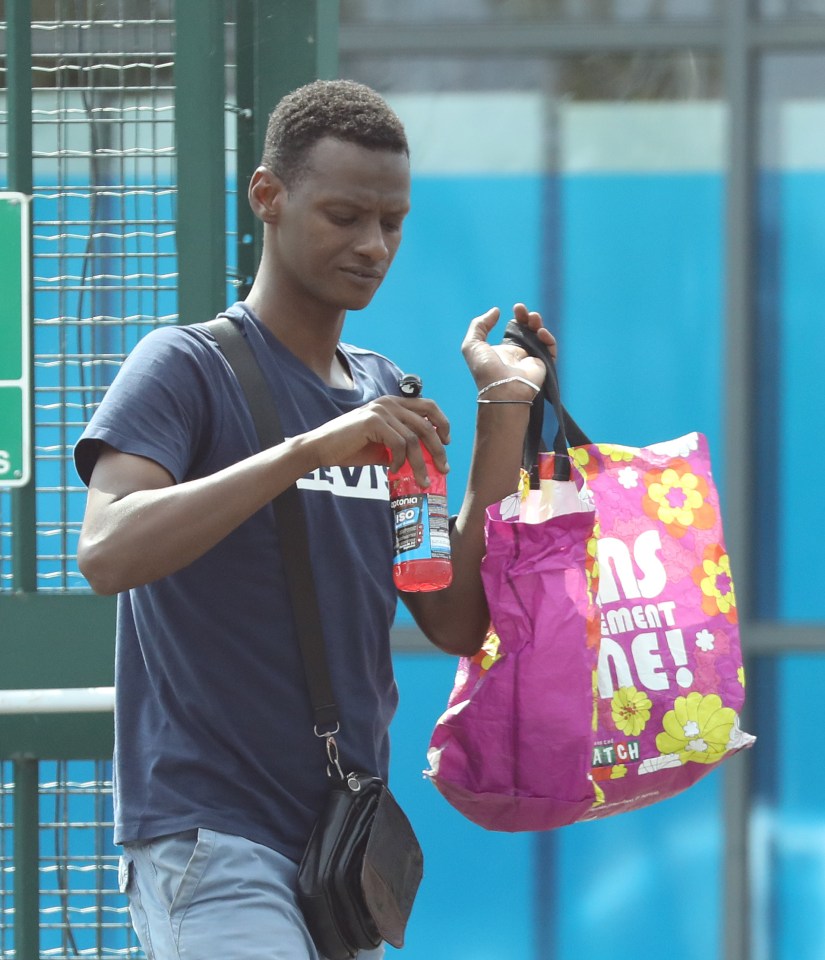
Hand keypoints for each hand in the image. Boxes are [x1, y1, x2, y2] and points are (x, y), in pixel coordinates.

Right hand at [303, 395, 449, 487]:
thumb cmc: (350, 447)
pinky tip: (393, 469)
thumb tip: (424, 459)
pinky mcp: (373, 422)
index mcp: (392, 403)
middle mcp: (389, 403)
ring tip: (422, 480)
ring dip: (421, 463)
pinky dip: (400, 461)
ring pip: (414, 438)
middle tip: (443, 468)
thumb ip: (401, 445)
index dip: (442, 423)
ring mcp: (381, 411)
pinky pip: (398, 444)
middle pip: (426, 424)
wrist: (321, 448)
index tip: (446, 442)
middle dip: (438, 448)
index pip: (428, 406)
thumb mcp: (382, 444)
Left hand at [461, 303, 555, 398]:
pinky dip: (548, 338)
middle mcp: (519, 354)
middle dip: (528, 317)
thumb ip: (480, 325)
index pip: (514, 329)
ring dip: (538, 324)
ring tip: (533, 317)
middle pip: (528, 330)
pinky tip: (541, 332)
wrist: (501, 388)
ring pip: (540, 337)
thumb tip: (496, 311)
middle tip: (523, 310)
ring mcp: (532, 359)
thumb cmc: (485, 368)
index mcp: (504, 350)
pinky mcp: (543, 365)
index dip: (517, 317)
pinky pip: (550, 349)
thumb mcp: (472, 344)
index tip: (516, 308)